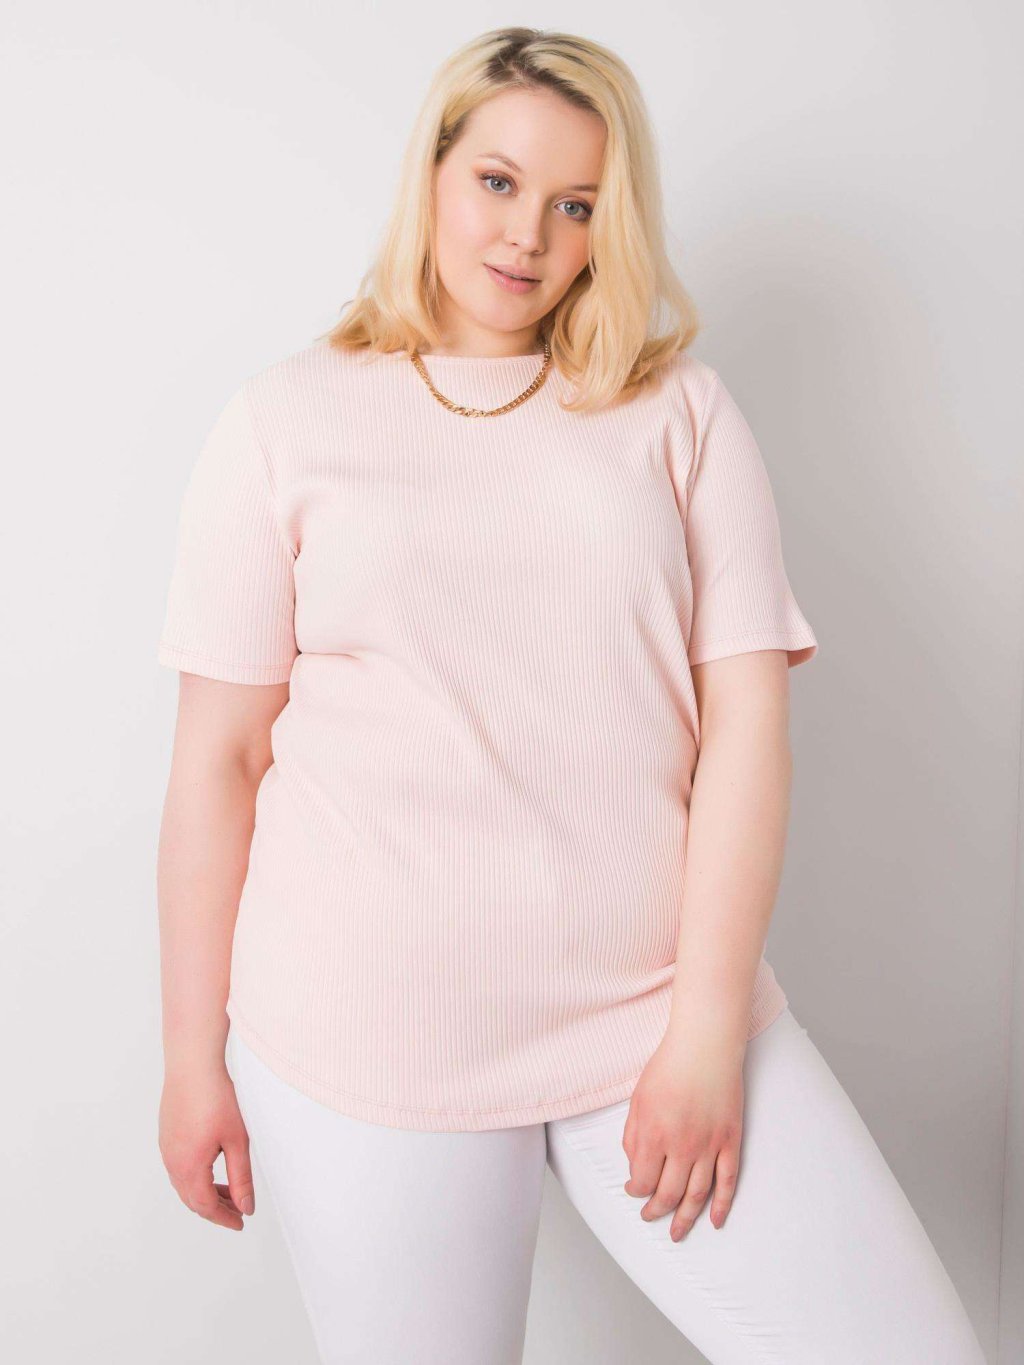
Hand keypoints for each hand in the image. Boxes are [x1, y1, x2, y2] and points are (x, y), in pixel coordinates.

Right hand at [159, 1059, 254, 1230]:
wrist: (192, 1064)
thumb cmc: (216, 1098)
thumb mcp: (237, 1140)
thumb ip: (241, 1177)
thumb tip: (245, 1206)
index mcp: (189, 1167)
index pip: (205, 1206)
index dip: (224, 1218)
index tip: (240, 1223)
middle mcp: (172, 1161)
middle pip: (191, 1199)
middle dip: (215, 1208)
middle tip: (237, 1210)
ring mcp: (166, 1148)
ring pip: (183, 1184)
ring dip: (204, 1192)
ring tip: (228, 1190)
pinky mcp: (166, 1135)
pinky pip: (178, 1167)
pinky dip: (195, 1176)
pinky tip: (211, 1166)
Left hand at [621, 1027, 744, 1239]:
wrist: (705, 1046)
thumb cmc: (668, 1068)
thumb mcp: (638, 1100)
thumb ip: (632, 1136)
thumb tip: (634, 1167)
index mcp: (654, 1135)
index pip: (643, 1181)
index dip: (636, 1191)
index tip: (634, 1191)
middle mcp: (682, 1146)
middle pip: (669, 1194)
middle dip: (656, 1211)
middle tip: (650, 1217)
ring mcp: (709, 1146)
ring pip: (697, 1195)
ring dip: (686, 1218)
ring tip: (677, 1233)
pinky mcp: (730, 1141)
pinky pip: (728, 1182)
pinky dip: (722, 1206)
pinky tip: (716, 1221)